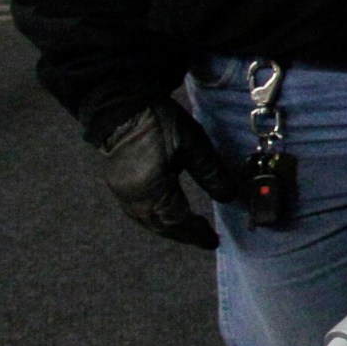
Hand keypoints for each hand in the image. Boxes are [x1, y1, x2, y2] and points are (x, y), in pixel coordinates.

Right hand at [97, 98, 239, 249]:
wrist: (121, 105)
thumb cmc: (159, 123)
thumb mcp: (193, 146)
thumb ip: (211, 173)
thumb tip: (229, 197)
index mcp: (151, 190)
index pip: (177, 221)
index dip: (195, 233)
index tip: (213, 241)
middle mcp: (132, 197)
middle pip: (159, 225)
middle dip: (182, 234)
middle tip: (203, 239)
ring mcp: (121, 191)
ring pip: (146, 221)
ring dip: (167, 228)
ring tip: (188, 230)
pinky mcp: (116, 183)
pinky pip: (136, 212)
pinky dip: (154, 219)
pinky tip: (164, 216)